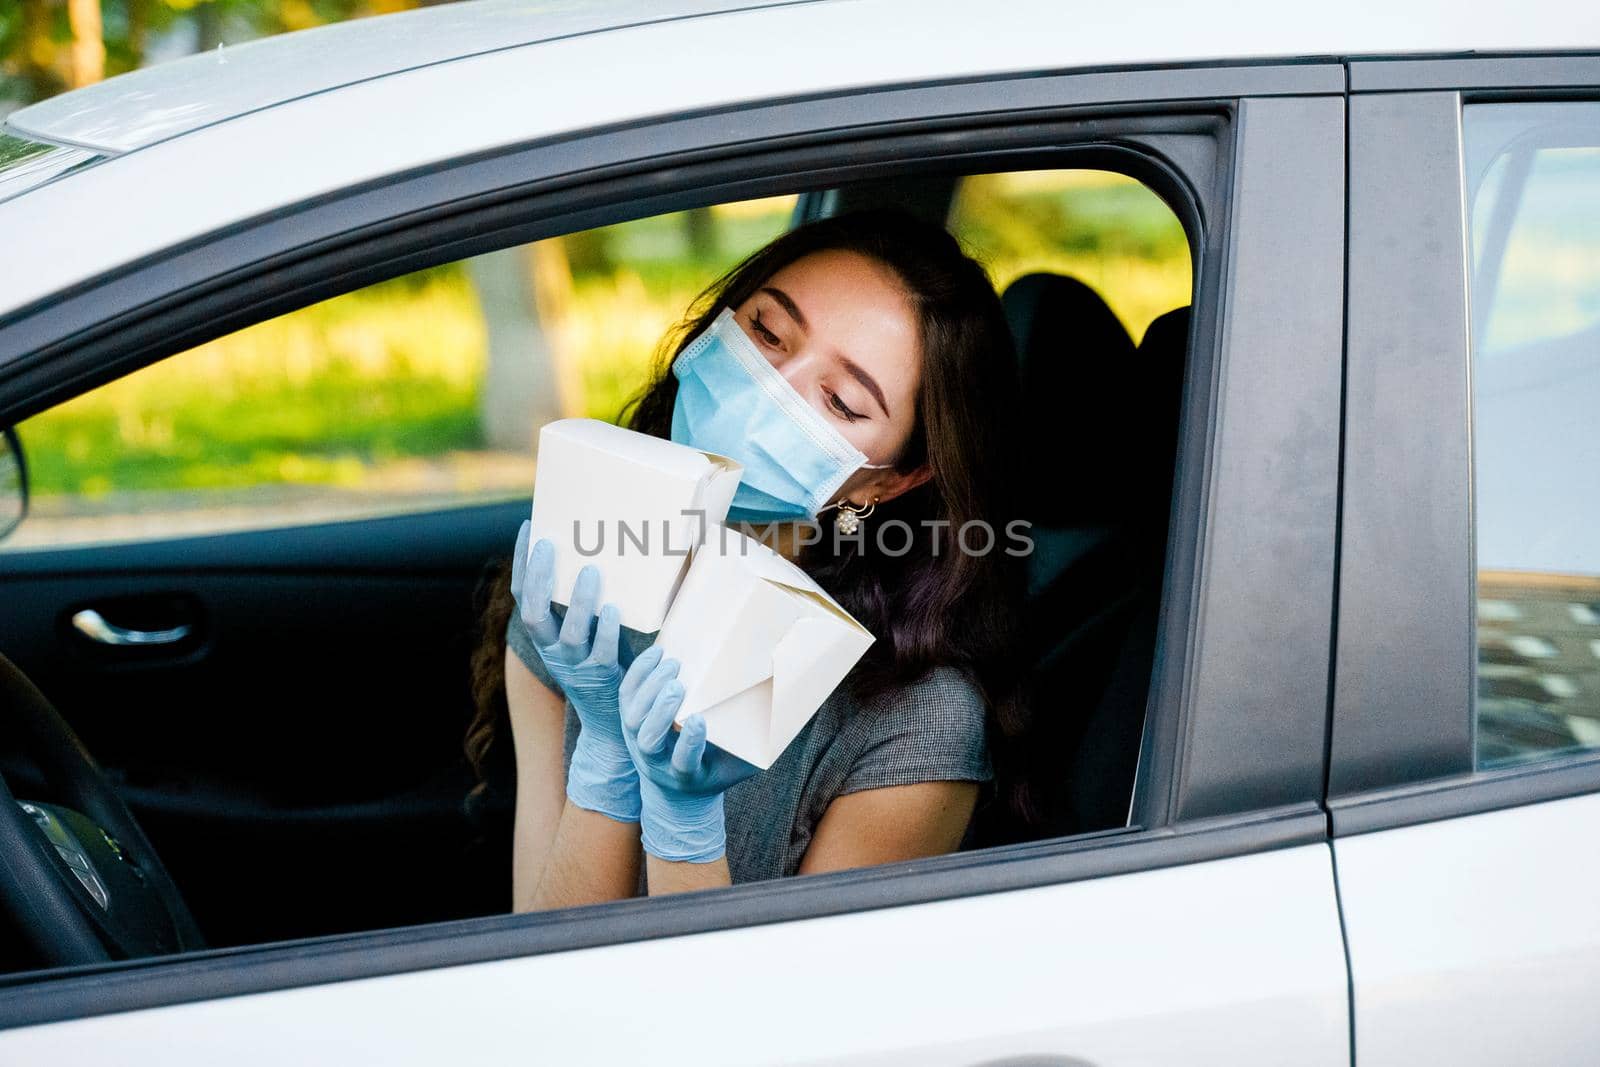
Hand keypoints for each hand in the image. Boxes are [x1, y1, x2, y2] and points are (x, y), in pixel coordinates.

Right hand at [511, 518, 636, 821]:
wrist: (609, 722)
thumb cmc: (601, 664)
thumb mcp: (582, 633)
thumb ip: (584, 602)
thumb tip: (602, 553)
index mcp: (544, 635)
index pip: (523, 595)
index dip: (522, 563)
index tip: (528, 528)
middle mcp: (553, 650)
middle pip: (534, 612)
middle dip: (539, 577)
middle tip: (549, 545)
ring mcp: (577, 665)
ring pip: (569, 632)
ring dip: (578, 601)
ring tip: (590, 571)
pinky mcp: (604, 676)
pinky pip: (603, 652)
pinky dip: (607, 630)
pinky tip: (615, 609)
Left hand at [619, 649, 759, 861]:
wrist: (676, 791)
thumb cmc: (717, 771)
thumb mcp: (738, 766)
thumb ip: (758, 746)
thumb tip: (790, 711)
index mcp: (687, 775)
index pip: (683, 762)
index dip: (689, 743)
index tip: (699, 721)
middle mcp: (657, 762)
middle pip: (649, 739)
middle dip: (660, 712)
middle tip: (677, 686)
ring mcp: (637, 743)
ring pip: (632, 718)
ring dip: (649, 690)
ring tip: (670, 665)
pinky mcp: (629, 722)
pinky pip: (626, 697)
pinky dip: (639, 675)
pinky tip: (656, 655)